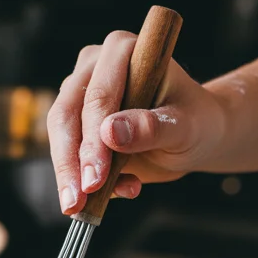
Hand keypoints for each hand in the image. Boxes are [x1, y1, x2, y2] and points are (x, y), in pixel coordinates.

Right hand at [47, 30, 224, 214]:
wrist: (197, 136)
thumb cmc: (197, 122)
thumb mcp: (185, 127)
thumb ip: (152, 127)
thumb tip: (111, 132)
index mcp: (123, 50)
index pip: (97, 97)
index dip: (92, 140)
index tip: (95, 179)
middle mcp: (95, 66)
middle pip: (67, 115)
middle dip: (71, 163)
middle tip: (77, 201)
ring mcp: (81, 93)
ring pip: (60, 136)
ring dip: (70, 176)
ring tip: (84, 207)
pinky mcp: (77, 122)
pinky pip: (68, 153)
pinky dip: (81, 181)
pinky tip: (108, 196)